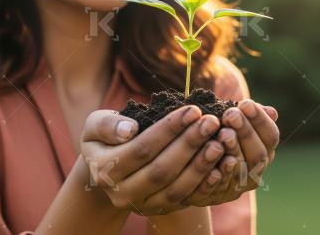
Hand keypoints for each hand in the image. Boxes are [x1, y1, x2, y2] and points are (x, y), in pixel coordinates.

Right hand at [80, 105, 226, 215]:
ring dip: (202, 165)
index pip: (141, 149)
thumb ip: (107, 125)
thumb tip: (130, 129)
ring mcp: (143, 206)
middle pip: (161, 170)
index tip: (193, 110)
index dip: (168, 130)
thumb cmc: (106, 138)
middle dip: (189, 144)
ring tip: (220, 141)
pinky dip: (207, 183)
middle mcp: (122, 194)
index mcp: (104, 171)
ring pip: (176, 189)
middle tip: (212, 122)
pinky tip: (222, 164)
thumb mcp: (96, 125)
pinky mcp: (162, 210)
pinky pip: (187, 199)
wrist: (107, 169)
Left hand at [183, 101, 278, 205]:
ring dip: (233, 151)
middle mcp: (255, 171)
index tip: (245, 103)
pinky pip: (217, 189)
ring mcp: (237, 187)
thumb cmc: (214, 131)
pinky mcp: (216, 196)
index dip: (260, 120)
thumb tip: (272, 112)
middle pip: (258, 154)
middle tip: (231, 114)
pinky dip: (216, 177)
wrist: (190, 163)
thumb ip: (248, 116)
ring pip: (241, 170)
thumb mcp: (230, 121)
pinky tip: (211, 164)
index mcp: (263, 150)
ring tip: (222, 133)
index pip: (271, 136)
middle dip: (246, 132)